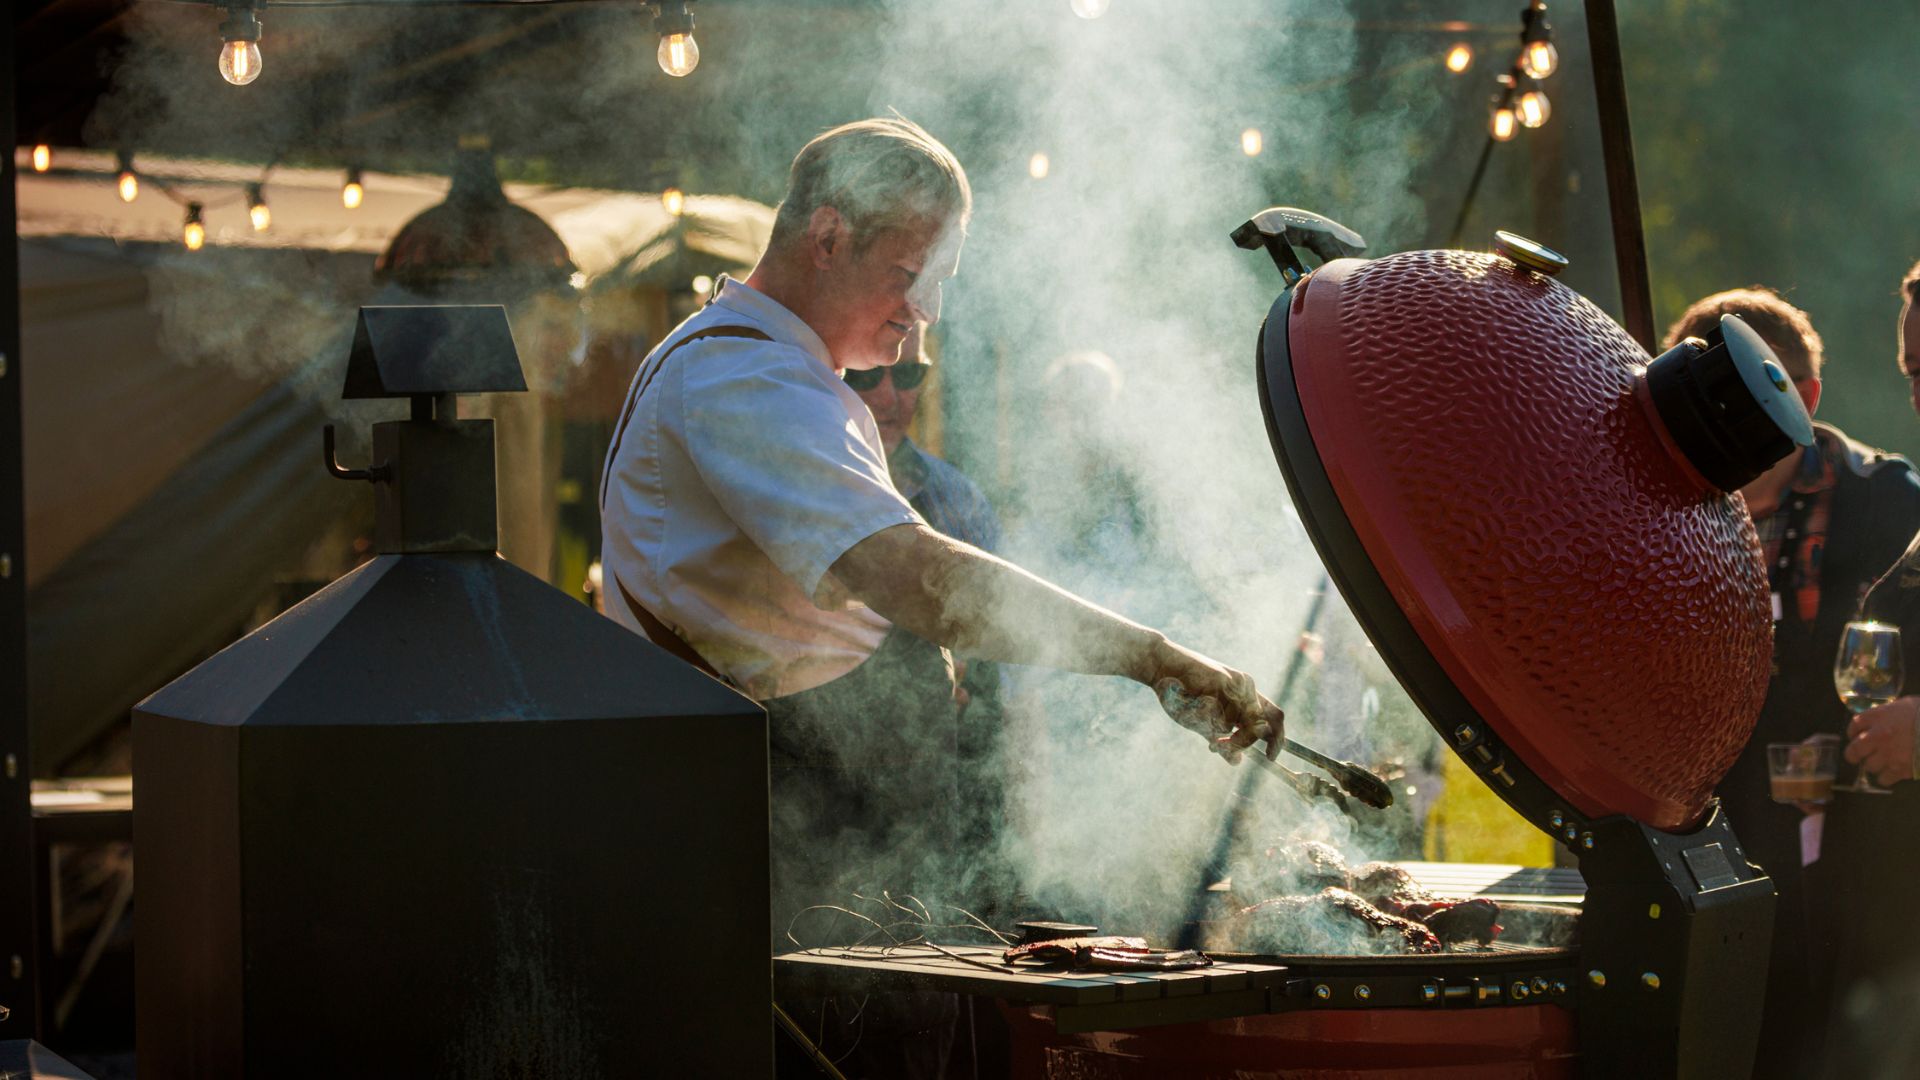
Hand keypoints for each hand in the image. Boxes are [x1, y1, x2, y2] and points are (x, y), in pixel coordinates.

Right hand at [1147, 640, 1283, 763]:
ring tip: (1208, 739)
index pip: (1275, 715)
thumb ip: (1222, 739)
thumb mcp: (1204, 721)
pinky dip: (1211, 725)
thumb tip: (1237, 761)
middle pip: (1261, 725)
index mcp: (1245, 694)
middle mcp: (1246, 687)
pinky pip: (1224, 717)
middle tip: (1221, 748)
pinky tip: (1195, 713)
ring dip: (1225, 738)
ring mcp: (1236, 684)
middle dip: (1244, 743)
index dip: (1278, 738)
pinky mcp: (1223, 681)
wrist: (1162, 665)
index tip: (1271, 757)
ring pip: (1243, 725)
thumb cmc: (1182, 693)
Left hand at [1845, 696, 1917, 787]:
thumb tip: (1883, 718)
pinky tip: (1891, 774)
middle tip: (1855, 756)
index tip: (1855, 735)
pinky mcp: (1900, 769)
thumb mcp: (1906, 705)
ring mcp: (1888, 754)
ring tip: (1881, 763)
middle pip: (1854, 749)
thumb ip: (1890, 712)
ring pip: (1869, 766)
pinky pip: (1883, 779)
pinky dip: (1886, 778)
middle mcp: (1878, 735)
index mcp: (1880, 716)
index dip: (1853, 731)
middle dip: (1853, 754)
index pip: (1855, 724)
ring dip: (1874, 765)